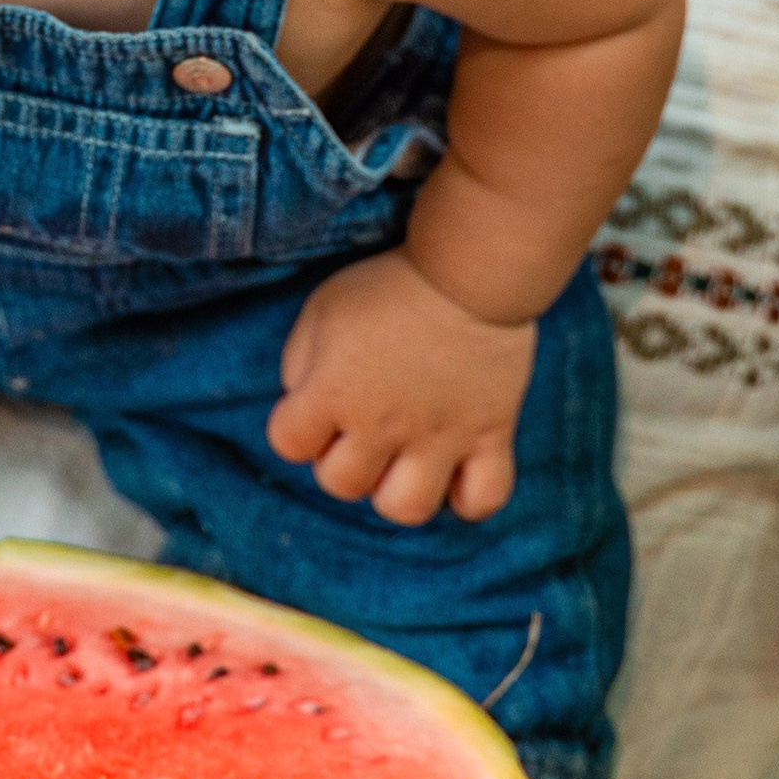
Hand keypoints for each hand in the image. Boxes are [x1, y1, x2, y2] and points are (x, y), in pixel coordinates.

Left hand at [267, 248, 533, 525]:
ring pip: (406, 508)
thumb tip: (302, 399)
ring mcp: (439, 437)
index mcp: (334, 392)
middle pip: (341, 484)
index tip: (317, 406)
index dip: (297, 428)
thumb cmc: (390, 284)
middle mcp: (382, 425)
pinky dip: (469, 499)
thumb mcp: (322, 308)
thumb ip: (300, 361)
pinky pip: (483, 498)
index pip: (288, 444)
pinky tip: (456, 474)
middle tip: (362, 429)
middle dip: (342, 462)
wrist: (470, 269)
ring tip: (404, 461)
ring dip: (397, 491)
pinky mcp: (490, 435)